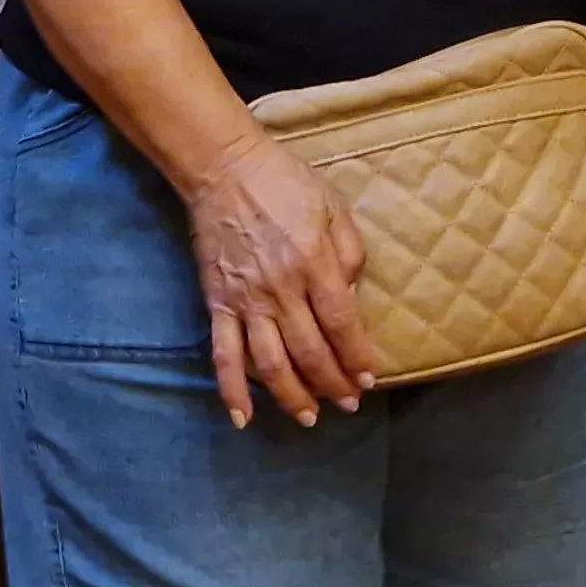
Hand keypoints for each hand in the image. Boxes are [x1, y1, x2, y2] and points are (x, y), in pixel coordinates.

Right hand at [176, 127, 381, 428]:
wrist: (224, 169)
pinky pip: (224, 355)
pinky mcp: (217, 304)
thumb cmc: (285, 183)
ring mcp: (246, 300)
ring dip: (292, 396)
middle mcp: (281, 289)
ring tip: (308, 418)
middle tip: (347, 404)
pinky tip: (243, 418)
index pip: (342, 323)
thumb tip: (352, 295)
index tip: (368, 377)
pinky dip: (232, 390)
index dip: (356, 355)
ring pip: (270, 363)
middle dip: (332, 383)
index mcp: (314, 263)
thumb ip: (350, 252)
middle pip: (310, 350)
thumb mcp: (334, 206)